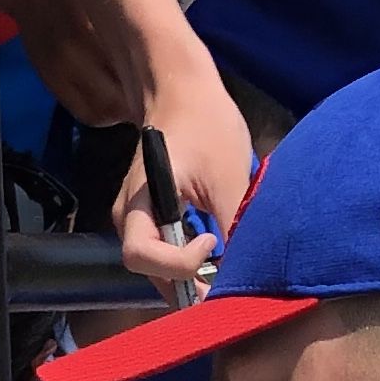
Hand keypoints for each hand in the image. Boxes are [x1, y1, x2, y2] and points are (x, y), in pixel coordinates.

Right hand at [115, 56, 253, 289]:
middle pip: (147, 271)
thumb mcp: (228, 173)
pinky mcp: (148, 218)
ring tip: (222, 280)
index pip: (141, 256)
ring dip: (186, 278)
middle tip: (223, 292)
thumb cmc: (204, 123)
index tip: (213, 242)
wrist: (180, 88)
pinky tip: (213, 262)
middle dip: (184, 286)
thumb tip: (251, 267)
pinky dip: (185, 265)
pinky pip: (162, 253)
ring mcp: (135, 219)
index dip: (177, 263)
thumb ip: (235, 222)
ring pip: (155, 268)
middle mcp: (128, 217)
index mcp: (140, 201)